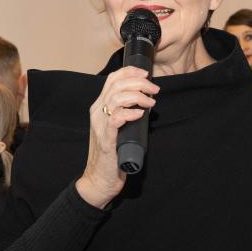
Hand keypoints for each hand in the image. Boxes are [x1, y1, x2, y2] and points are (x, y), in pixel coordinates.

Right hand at [74, 67, 159, 208]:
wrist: (99, 179)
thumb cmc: (112, 154)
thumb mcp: (116, 127)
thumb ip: (124, 113)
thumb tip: (145, 102)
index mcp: (99, 107)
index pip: (112, 79)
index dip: (130, 71)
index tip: (146, 73)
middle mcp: (97, 112)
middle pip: (117, 85)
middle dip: (139, 82)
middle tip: (154, 89)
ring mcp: (100, 125)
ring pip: (117, 98)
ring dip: (138, 96)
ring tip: (150, 102)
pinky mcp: (106, 139)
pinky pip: (116, 118)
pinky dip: (130, 113)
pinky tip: (141, 114)